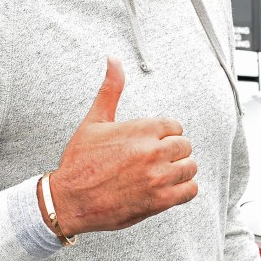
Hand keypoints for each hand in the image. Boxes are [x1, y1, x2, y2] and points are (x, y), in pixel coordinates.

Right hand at [43, 55, 197, 235]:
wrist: (69, 200)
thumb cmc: (79, 162)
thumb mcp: (94, 121)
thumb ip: (111, 89)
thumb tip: (114, 60)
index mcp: (141, 129)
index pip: (175, 126)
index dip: (164, 134)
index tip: (152, 142)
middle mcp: (153, 152)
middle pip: (185, 146)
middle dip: (172, 151)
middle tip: (155, 158)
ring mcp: (158, 177)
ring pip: (190, 167)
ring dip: (179, 170)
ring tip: (161, 173)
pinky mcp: (159, 201)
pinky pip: (190, 191)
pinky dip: (183, 189)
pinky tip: (168, 187)